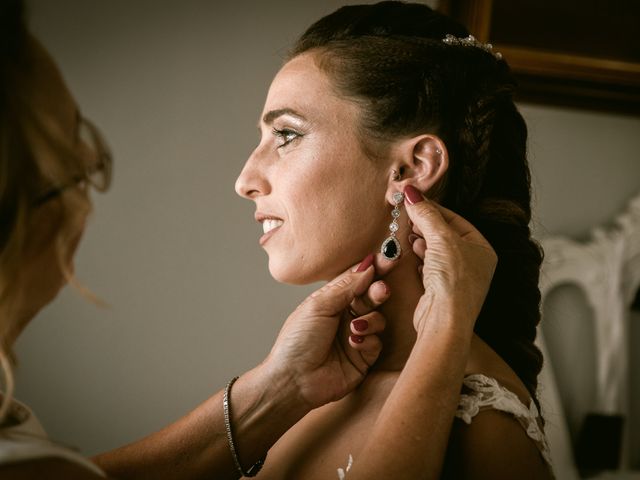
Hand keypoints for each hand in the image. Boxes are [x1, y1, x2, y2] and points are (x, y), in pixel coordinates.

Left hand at [264, 255, 393, 408]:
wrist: (293, 380)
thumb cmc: (297, 341)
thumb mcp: (319, 306)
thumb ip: (346, 286)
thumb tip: (368, 267)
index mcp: (331, 300)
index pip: (356, 279)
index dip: (372, 268)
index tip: (388, 258)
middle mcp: (344, 316)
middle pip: (370, 296)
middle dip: (377, 291)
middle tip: (380, 290)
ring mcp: (355, 336)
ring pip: (378, 318)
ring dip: (370, 320)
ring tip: (355, 327)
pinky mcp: (363, 358)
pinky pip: (378, 342)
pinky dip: (368, 340)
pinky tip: (354, 343)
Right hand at [403, 185, 496, 334]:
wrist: (444, 319)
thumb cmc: (453, 280)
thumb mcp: (441, 239)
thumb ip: (426, 214)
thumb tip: (411, 193)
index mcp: (482, 248)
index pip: (456, 220)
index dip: (434, 209)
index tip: (413, 200)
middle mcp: (473, 263)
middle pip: (445, 234)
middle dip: (425, 225)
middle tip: (408, 215)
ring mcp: (457, 278)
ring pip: (436, 251)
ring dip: (421, 240)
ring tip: (408, 233)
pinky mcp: (441, 290)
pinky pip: (430, 266)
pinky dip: (420, 258)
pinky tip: (412, 252)